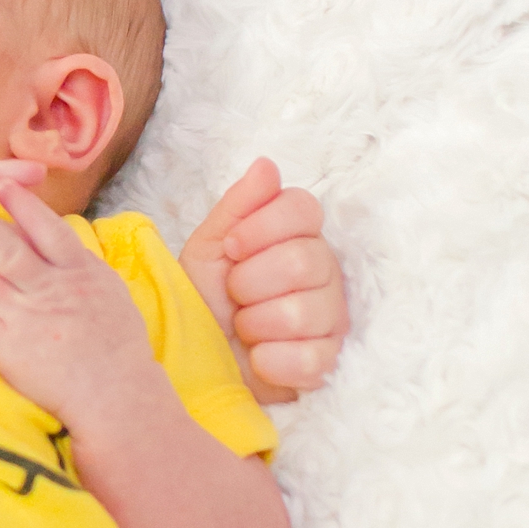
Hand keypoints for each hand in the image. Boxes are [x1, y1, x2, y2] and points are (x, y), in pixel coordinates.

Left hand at [0, 183, 158, 430]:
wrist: (117, 396)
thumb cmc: (120, 346)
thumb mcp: (110, 292)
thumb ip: (81, 264)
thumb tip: (61, 237)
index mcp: (78, 272)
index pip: (45, 228)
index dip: (19, 203)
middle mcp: (49, 289)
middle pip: (4, 246)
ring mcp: (24, 317)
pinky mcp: (5, 346)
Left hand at [179, 159, 347, 403]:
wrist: (197, 358)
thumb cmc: (205, 300)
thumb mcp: (209, 248)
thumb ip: (237, 206)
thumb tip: (266, 165)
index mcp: (298, 236)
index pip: (303, 207)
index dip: (261, 228)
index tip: (232, 248)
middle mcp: (325, 271)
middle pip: (301, 261)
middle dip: (248, 283)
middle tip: (235, 296)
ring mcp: (331, 318)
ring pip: (302, 313)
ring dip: (254, 324)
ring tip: (243, 328)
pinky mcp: (326, 362)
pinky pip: (307, 359)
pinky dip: (269, 361)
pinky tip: (258, 358)